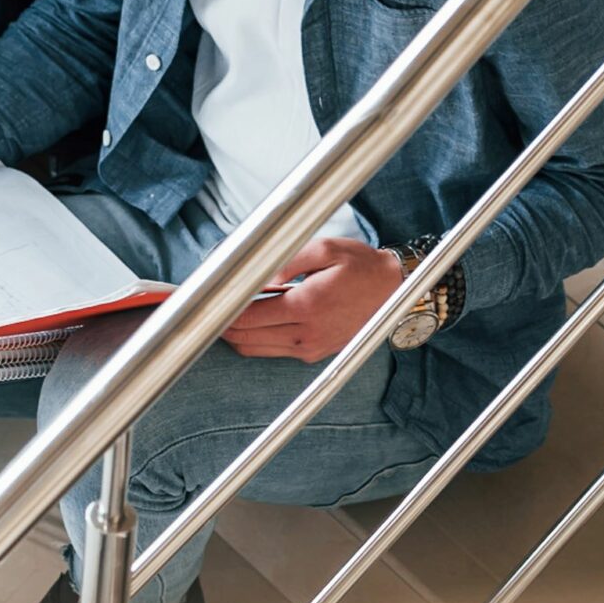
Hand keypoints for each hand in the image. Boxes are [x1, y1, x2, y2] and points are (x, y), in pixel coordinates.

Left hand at [221, 236, 407, 362]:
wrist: (394, 290)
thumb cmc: (361, 266)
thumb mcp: (324, 249)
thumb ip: (285, 261)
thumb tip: (256, 277)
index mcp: (306, 306)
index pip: (248, 316)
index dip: (222, 309)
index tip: (208, 297)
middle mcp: (306, 333)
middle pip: (245, 337)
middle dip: (222, 322)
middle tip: (209, 303)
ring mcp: (310, 347)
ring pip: (254, 349)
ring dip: (236, 333)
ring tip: (226, 311)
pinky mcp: (314, 352)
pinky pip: (272, 351)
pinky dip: (255, 339)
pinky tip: (253, 319)